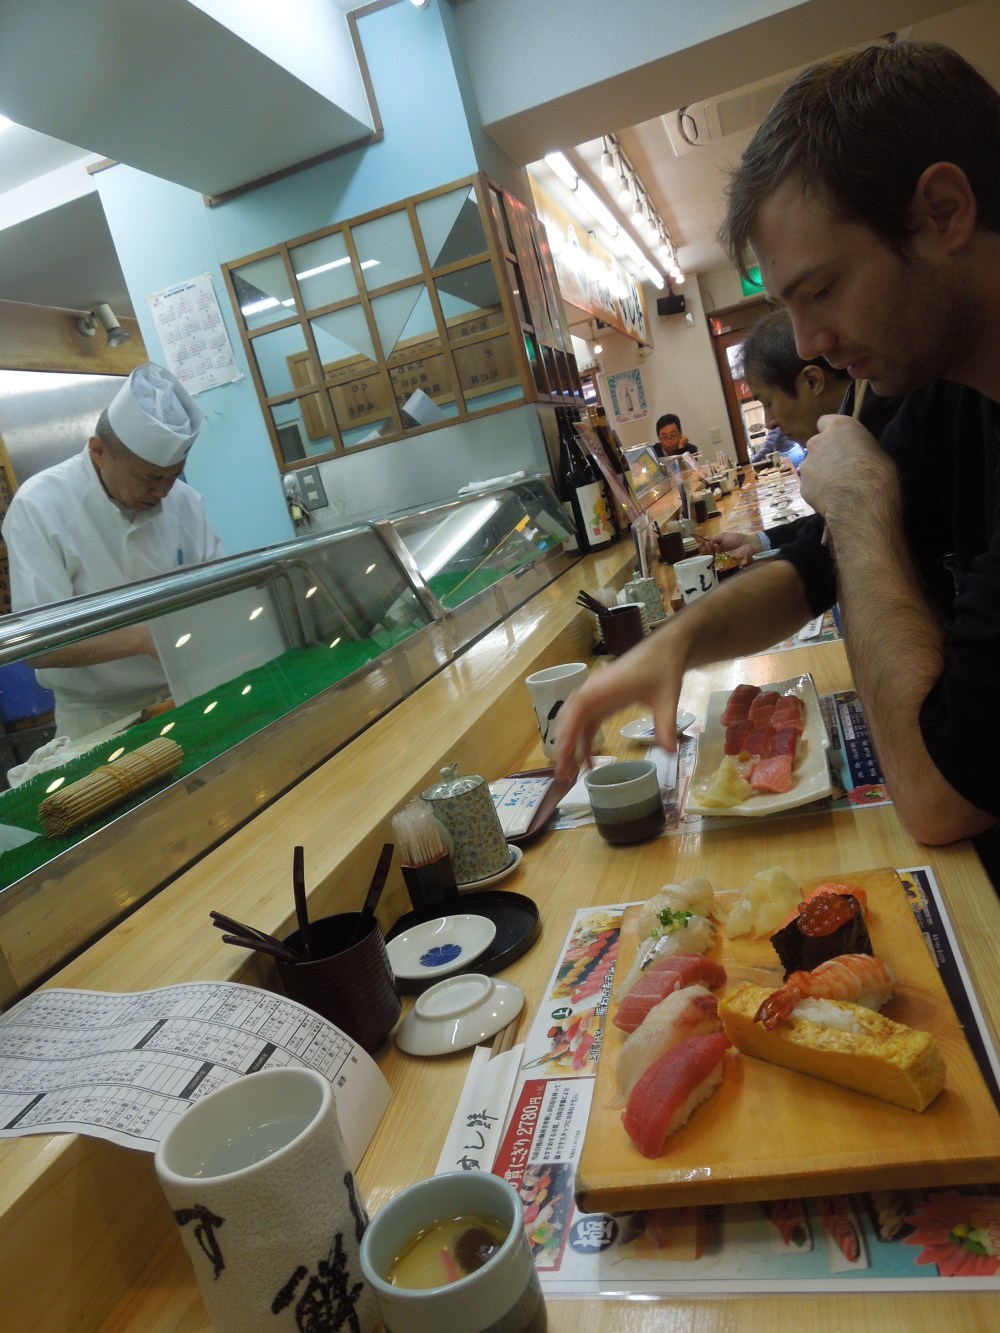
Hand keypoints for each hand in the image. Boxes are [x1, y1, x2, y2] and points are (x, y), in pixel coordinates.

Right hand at [553, 623, 689, 780]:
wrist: (665, 649)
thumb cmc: (663, 668)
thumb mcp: (667, 698)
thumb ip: (666, 725)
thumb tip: (670, 752)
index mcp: (604, 686)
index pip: (578, 709)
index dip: (568, 731)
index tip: (564, 754)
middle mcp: (593, 690)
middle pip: (569, 718)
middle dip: (564, 745)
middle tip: (564, 774)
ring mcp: (596, 696)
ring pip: (574, 722)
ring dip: (570, 745)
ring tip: (569, 772)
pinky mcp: (601, 701)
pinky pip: (586, 722)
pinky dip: (583, 741)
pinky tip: (587, 762)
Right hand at [696, 530, 762, 561]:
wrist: (749, 544)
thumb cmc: (737, 539)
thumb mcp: (723, 536)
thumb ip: (713, 538)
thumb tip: (702, 539)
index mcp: (717, 549)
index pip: (707, 549)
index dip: (702, 546)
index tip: (698, 542)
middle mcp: (718, 556)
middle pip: (707, 555)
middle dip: (704, 549)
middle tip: (704, 544)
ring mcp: (721, 561)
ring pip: (711, 558)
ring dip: (708, 550)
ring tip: (709, 544)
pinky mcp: (725, 565)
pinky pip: (717, 562)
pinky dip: (715, 553)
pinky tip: (715, 546)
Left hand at [801, 415, 895, 516]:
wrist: (862, 501)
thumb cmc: (878, 472)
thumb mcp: (876, 451)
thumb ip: (858, 448)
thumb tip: (856, 455)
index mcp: (838, 427)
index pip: (825, 421)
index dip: (831, 432)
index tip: (839, 441)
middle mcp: (817, 441)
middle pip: (817, 445)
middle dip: (825, 454)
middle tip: (841, 468)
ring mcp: (807, 464)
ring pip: (812, 466)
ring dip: (821, 473)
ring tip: (837, 487)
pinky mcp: (803, 486)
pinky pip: (811, 486)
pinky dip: (818, 491)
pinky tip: (831, 500)